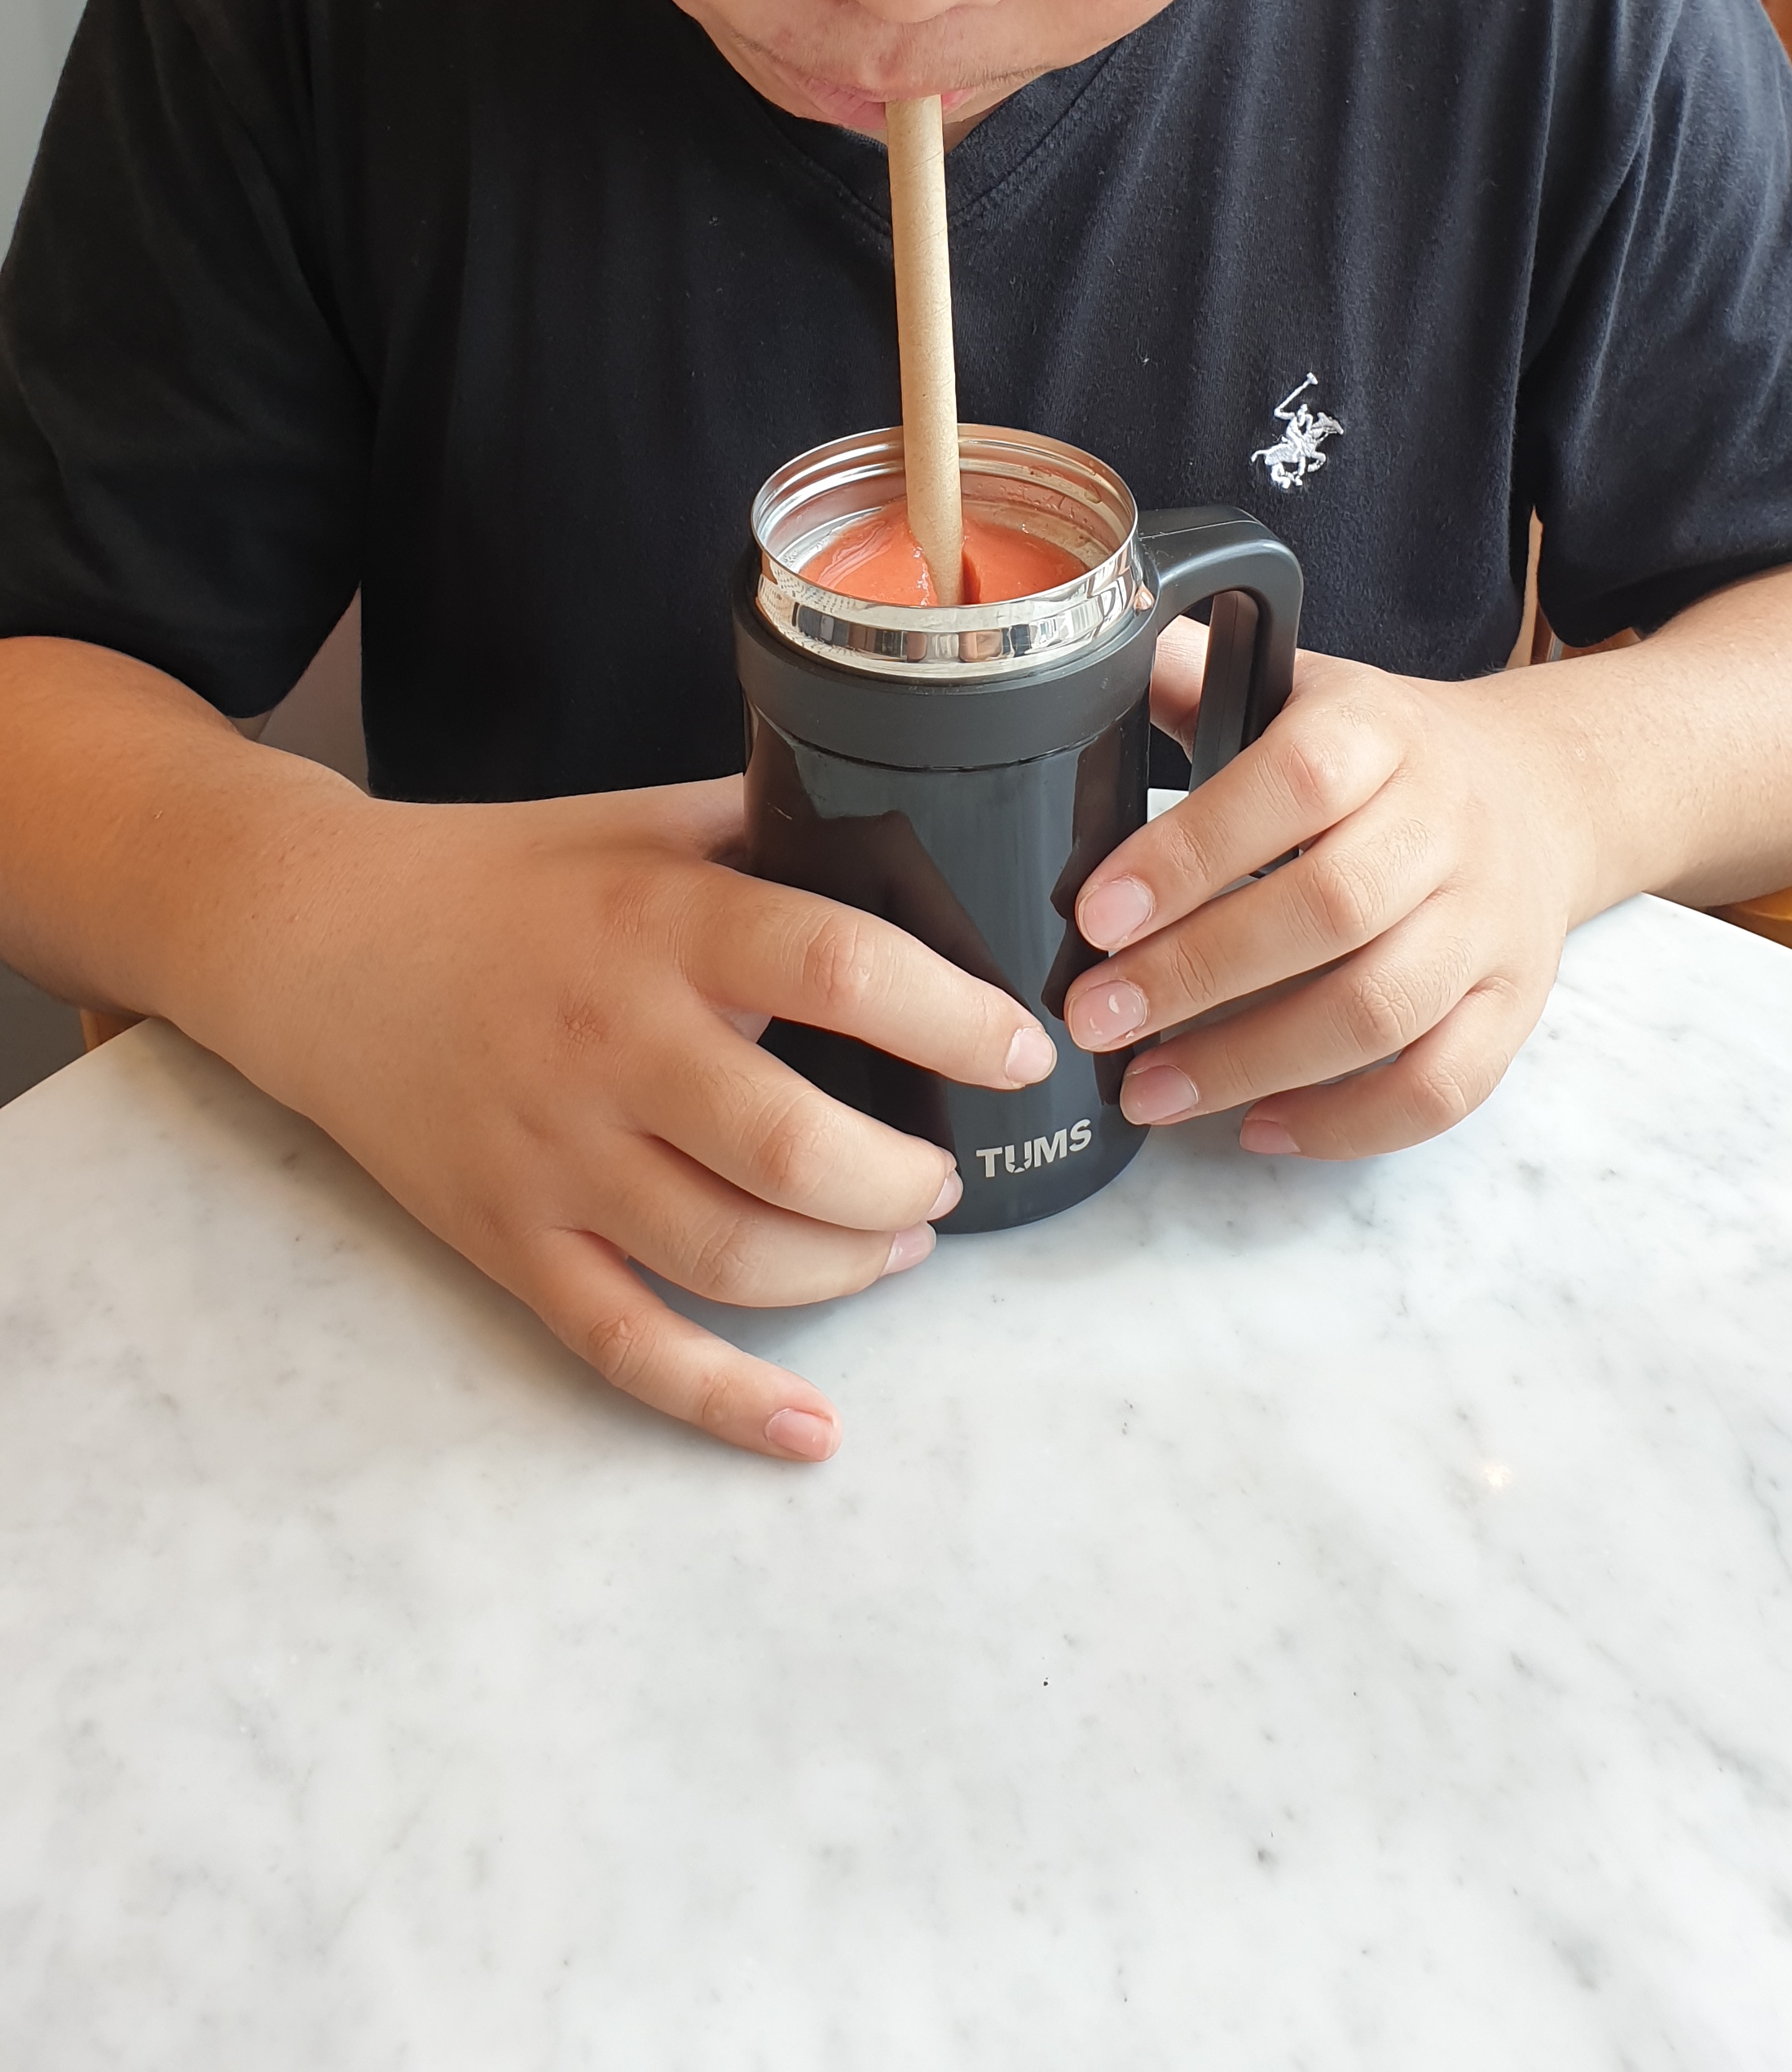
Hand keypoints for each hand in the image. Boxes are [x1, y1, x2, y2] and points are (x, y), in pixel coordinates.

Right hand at [217, 771, 1054, 1461]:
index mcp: (660, 920)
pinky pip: (624, 1345)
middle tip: (945, 1170)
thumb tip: (927, 829)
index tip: (1018, 1048)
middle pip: (790, 1147)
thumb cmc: (506, 878)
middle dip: (906, 1179)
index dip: (950, 1017)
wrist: (318, 942)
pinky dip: (723, 1403)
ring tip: (896, 1237)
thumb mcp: (644, 819)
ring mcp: (555, 1156)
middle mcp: (611, 1044)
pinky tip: (809, 1427)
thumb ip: (774, 826)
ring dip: (845, 1269)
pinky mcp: (510, 1241)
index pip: (836, 965)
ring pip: (728, 1258)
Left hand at [1062, 629, 1592, 1156]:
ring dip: (1253, 1064)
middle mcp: (1446, 824)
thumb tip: (1082, 652)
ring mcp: (1487, 922)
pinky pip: (1442, 1085)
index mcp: (1378, 731)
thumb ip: (1197, 678)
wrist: (1540, 789)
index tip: (1097, 913)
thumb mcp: (1303, 689)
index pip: (1294, 784)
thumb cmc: (1382, 752)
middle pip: (1331, 909)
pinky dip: (1347, 1123)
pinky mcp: (1512, 1003)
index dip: (1191, 852)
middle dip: (1197, 975)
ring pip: (1382, 1010)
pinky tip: (1257, 1126)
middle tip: (1094, 1019)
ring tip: (1147, 1091)